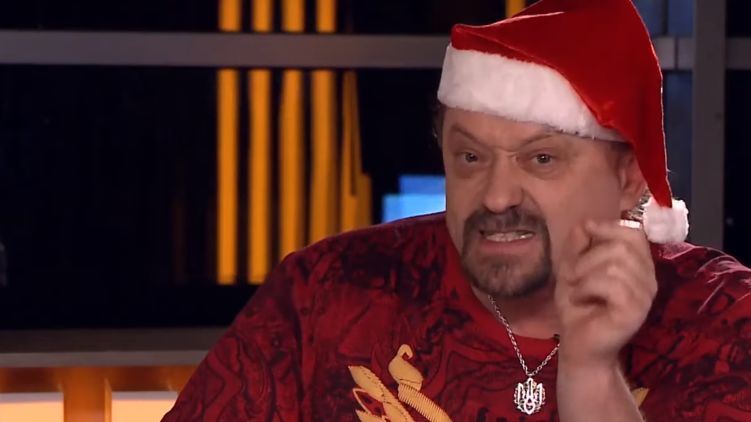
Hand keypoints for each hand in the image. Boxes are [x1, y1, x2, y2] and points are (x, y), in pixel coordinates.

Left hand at [554, 220, 656, 368]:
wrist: (577, 344)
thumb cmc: (578, 306)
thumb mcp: (573, 267)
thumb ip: (579, 244)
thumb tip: (587, 222)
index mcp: (638, 266)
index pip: (635, 233)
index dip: (609, 226)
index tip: (587, 233)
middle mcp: (648, 279)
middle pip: (624, 245)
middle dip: (589, 255)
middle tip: (574, 275)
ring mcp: (645, 296)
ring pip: (616, 263)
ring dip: (585, 273)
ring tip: (577, 288)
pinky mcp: (636, 311)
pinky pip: (613, 283)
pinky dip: (588, 286)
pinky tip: (581, 298)